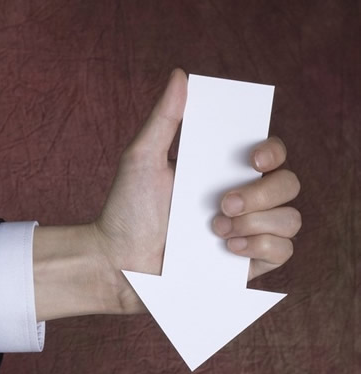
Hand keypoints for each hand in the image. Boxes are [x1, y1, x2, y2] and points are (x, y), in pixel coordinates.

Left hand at [33, 69, 301, 319]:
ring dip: (258, 223)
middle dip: (261, 193)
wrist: (117, 261)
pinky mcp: (246, 264)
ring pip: (290, 219)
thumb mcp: (141, 159)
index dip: (273, 151)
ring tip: (215, 230)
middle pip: (288, 184)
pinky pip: (283, 252)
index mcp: (220, 172)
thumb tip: (180, 75)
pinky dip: (263, 247)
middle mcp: (241, 200)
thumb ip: (165, 118)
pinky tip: (228, 249)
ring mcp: (246, 232)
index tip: (255, 159)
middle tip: (222, 203)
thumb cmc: (126, 210)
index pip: (269, 155)